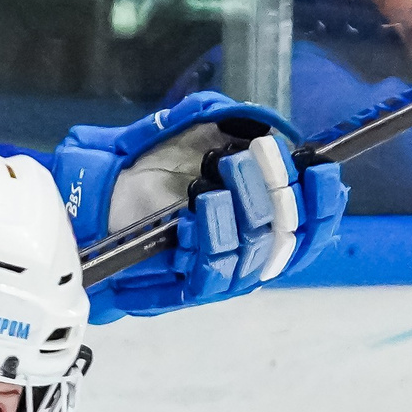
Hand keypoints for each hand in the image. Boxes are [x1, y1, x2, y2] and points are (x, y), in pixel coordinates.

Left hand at [52, 93, 347, 323]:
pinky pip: (210, 273)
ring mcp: (217, 279)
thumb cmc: (137, 177)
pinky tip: (199, 208)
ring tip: (220, 173)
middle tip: (261, 155)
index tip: (322, 168)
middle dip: (280, 193)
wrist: (86, 213)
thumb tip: (244, 116)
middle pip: (287, 239)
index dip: (324, 203)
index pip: (310, 229)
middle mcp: (246, 258)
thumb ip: (209, 122)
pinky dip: (209, 238)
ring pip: (251, 254)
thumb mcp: (175, 137)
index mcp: (260, 228)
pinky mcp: (184, 294)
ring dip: (243, 209)